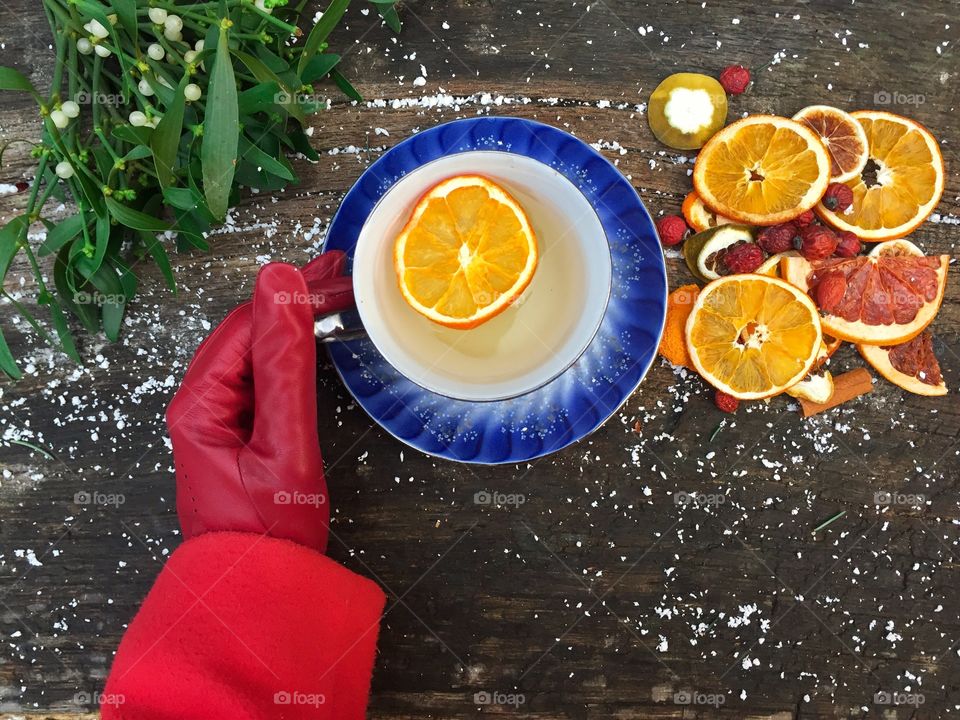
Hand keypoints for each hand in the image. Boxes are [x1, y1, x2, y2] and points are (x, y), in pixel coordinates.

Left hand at [166, 252, 352, 552]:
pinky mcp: (234, 431)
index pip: (247, 324)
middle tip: (344, 278)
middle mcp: (200, 402)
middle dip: (295, 299)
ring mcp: (215, 417)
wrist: (254, 590)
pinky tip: (310, 338)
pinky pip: (258, 375)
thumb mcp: (285, 445)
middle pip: (247, 331)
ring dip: (293, 321)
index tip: (338, 277)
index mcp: (200, 402)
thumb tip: (279, 285)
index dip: (293, 293)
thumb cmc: (268, 530)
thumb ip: (283, 366)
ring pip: (254, 350)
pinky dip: (289, 350)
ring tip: (334, 296)